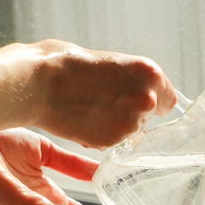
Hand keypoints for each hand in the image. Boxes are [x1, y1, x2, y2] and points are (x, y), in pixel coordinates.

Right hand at [19, 40, 176, 148]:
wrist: (37, 83)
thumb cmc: (67, 64)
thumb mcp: (112, 61)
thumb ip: (133, 80)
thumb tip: (143, 95)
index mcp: (150, 73)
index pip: (167, 99)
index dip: (151, 101)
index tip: (137, 101)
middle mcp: (146, 100)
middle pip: (148, 116)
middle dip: (130, 112)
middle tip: (103, 102)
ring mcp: (130, 124)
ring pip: (130, 131)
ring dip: (115, 126)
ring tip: (89, 110)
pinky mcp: (112, 142)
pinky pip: (112, 143)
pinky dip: (100, 136)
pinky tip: (82, 121)